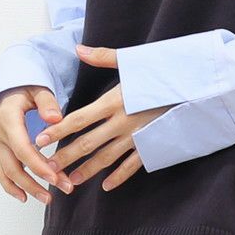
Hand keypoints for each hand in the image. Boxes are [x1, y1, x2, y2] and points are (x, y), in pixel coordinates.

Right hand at [0, 85, 74, 204]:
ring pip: (6, 172)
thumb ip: (47, 102)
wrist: (7, 87)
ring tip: (46, 198)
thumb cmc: (24, 87)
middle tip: (57, 192)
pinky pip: (1, 171)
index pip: (22, 148)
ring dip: (26, 188)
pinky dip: (11, 186)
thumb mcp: (37, 87)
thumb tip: (55, 119)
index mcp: (8, 118)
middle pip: (14, 165)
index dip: (38, 165)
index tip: (55, 178)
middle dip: (35, 182)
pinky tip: (24, 196)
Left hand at [34, 44, 176, 191]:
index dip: (57, 131)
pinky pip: (131, 165)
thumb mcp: (133, 62)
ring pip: (105, 158)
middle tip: (46, 168)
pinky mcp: (151, 145)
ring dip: (86, 170)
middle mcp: (122, 122)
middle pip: (86, 143)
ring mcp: (136, 136)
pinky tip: (106, 186)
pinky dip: (118, 177)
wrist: (195, 90)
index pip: (78, 119)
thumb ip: (103, 57)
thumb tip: (78, 48)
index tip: (39, 140)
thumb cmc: (163, 73)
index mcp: (114, 101)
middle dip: (65, 157)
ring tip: (69, 181)